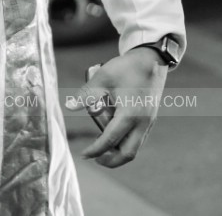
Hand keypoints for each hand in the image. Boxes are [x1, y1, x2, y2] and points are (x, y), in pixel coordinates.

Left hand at [78, 47, 168, 166]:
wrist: (152, 60)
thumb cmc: (126, 68)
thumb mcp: (103, 78)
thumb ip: (86, 94)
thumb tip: (69, 106)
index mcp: (130, 115)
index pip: (110, 140)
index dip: (95, 150)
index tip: (84, 155)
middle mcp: (142, 123)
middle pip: (128, 153)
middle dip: (111, 161)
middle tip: (95, 159)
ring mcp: (149, 122)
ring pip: (135, 147)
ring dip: (119, 152)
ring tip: (102, 149)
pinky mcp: (150, 118)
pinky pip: (139, 138)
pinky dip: (126, 143)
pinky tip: (114, 136)